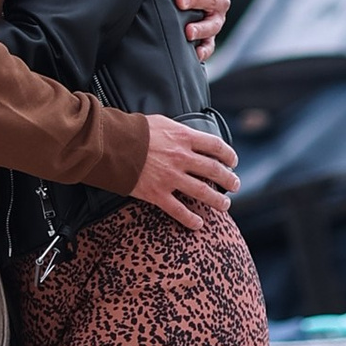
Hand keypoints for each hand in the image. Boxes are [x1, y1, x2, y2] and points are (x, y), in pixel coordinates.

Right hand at [130, 114, 240, 230]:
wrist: (110, 144)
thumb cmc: (133, 131)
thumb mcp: (161, 122)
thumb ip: (178, 131)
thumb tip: (189, 136)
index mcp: (183, 138)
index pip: (216, 146)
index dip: (228, 155)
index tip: (232, 161)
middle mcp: (182, 158)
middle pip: (215, 171)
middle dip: (229, 180)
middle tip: (235, 185)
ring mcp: (171, 178)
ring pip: (203, 192)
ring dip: (217, 200)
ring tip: (224, 205)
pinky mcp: (157, 194)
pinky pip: (179, 210)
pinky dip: (191, 219)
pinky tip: (198, 223)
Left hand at [176, 0, 229, 62]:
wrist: (183, 1)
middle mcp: (219, 1)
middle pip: (214, 0)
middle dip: (197, 0)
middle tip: (180, 0)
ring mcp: (215, 20)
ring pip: (214, 24)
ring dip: (202, 28)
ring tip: (188, 31)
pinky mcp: (209, 38)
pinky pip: (211, 46)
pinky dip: (204, 50)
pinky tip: (196, 54)